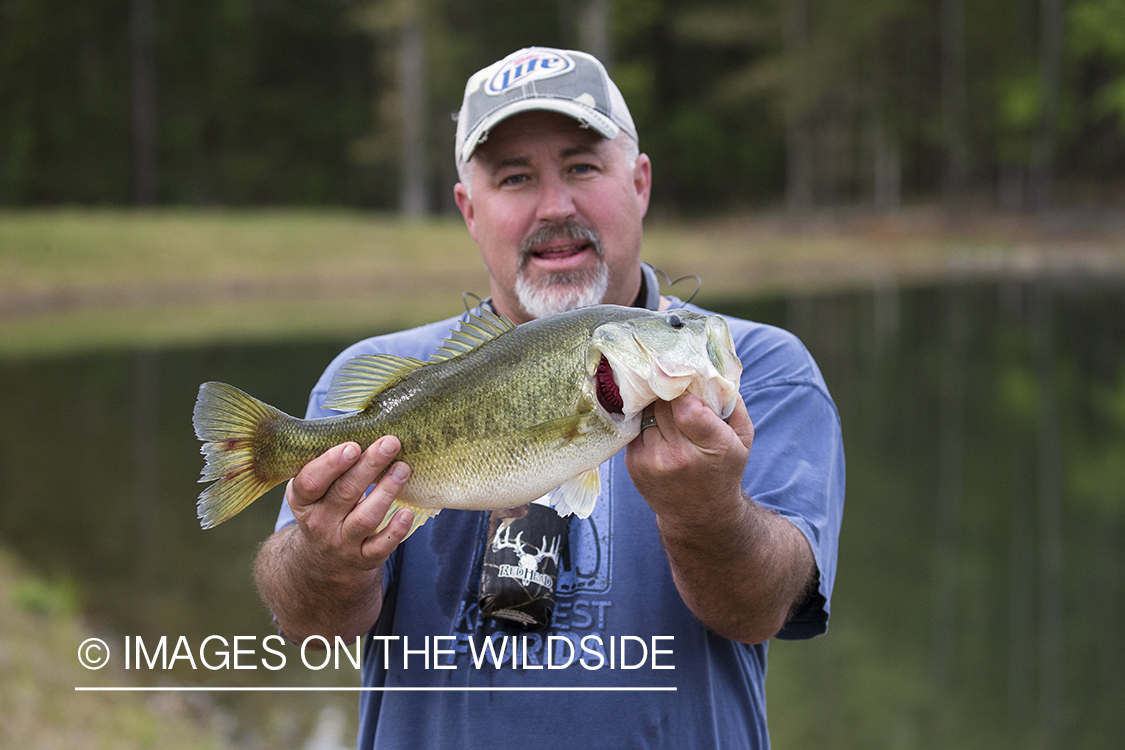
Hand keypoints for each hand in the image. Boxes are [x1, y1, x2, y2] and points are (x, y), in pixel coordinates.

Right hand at [286, 437, 413, 572]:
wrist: (321, 561)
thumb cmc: (323, 507)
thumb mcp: (312, 489)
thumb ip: (327, 463)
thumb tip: (360, 423)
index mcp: (303, 500)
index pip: (310, 482)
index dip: (330, 464)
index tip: (353, 446)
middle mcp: (319, 523)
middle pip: (344, 493)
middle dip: (369, 466)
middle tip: (390, 443)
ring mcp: (341, 542)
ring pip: (365, 518)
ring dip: (386, 491)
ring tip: (403, 469)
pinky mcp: (363, 558)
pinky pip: (380, 546)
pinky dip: (396, 530)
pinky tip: (408, 512)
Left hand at [625, 393, 753, 522]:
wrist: (700, 516)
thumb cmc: (724, 470)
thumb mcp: (742, 440)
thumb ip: (732, 404)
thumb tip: (712, 371)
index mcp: (713, 447)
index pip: (685, 406)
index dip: (683, 391)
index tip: (686, 385)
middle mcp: (680, 457)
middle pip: (662, 405)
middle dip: (668, 394)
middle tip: (673, 388)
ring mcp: (653, 462)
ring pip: (646, 413)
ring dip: (655, 407)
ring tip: (667, 410)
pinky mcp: (634, 464)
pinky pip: (635, 427)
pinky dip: (644, 422)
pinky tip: (657, 428)